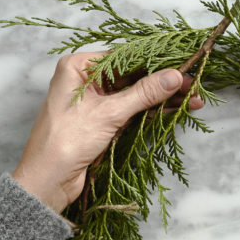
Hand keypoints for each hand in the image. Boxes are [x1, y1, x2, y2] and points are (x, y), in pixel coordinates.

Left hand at [12, 52, 203, 212]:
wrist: (46, 183)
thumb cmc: (65, 142)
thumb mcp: (109, 113)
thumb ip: (144, 93)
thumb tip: (175, 76)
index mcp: (78, 68)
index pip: (125, 57)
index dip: (156, 60)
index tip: (184, 61)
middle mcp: (86, 80)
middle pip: (133, 75)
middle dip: (164, 81)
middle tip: (194, 83)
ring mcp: (95, 100)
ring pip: (136, 93)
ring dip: (163, 96)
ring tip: (193, 98)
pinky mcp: (102, 119)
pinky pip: (133, 109)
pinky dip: (153, 109)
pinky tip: (176, 108)